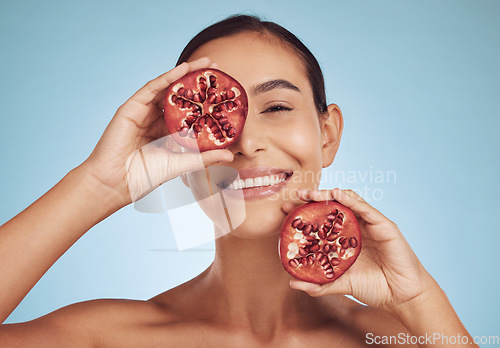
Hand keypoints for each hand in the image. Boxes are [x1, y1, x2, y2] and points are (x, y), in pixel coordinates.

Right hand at [81, 57, 232, 207]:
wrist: (116, 183)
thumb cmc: (145, 176)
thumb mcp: (182, 164)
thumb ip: (205, 158)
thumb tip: (231, 156)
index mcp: (167, 131)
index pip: (189, 110)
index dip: (205, 99)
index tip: (223, 90)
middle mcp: (156, 118)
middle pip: (179, 95)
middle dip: (198, 81)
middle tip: (217, 68)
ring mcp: (143, 111)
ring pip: (167, 87)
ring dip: (186, 73)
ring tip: (206, 64)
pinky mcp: (131, 107)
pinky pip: (152, 88)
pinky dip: (168, 77)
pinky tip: (184, 68)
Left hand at [285, 188, 434, 311]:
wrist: (401, 297)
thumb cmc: (374, 287)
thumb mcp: (340, 284)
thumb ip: (319, 283)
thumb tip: (293, 282)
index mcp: (345, 238)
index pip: (322, 220)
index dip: (305, 212)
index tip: (286, 210)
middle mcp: (356, 227)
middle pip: (333, 206)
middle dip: (313, 198)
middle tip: (296, 195)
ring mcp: (370, 224)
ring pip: (348, 201)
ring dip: (329, 194)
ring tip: (312, 194)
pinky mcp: (384, 225)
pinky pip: (366, 208)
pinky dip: (351, 199)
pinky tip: (337, 194)